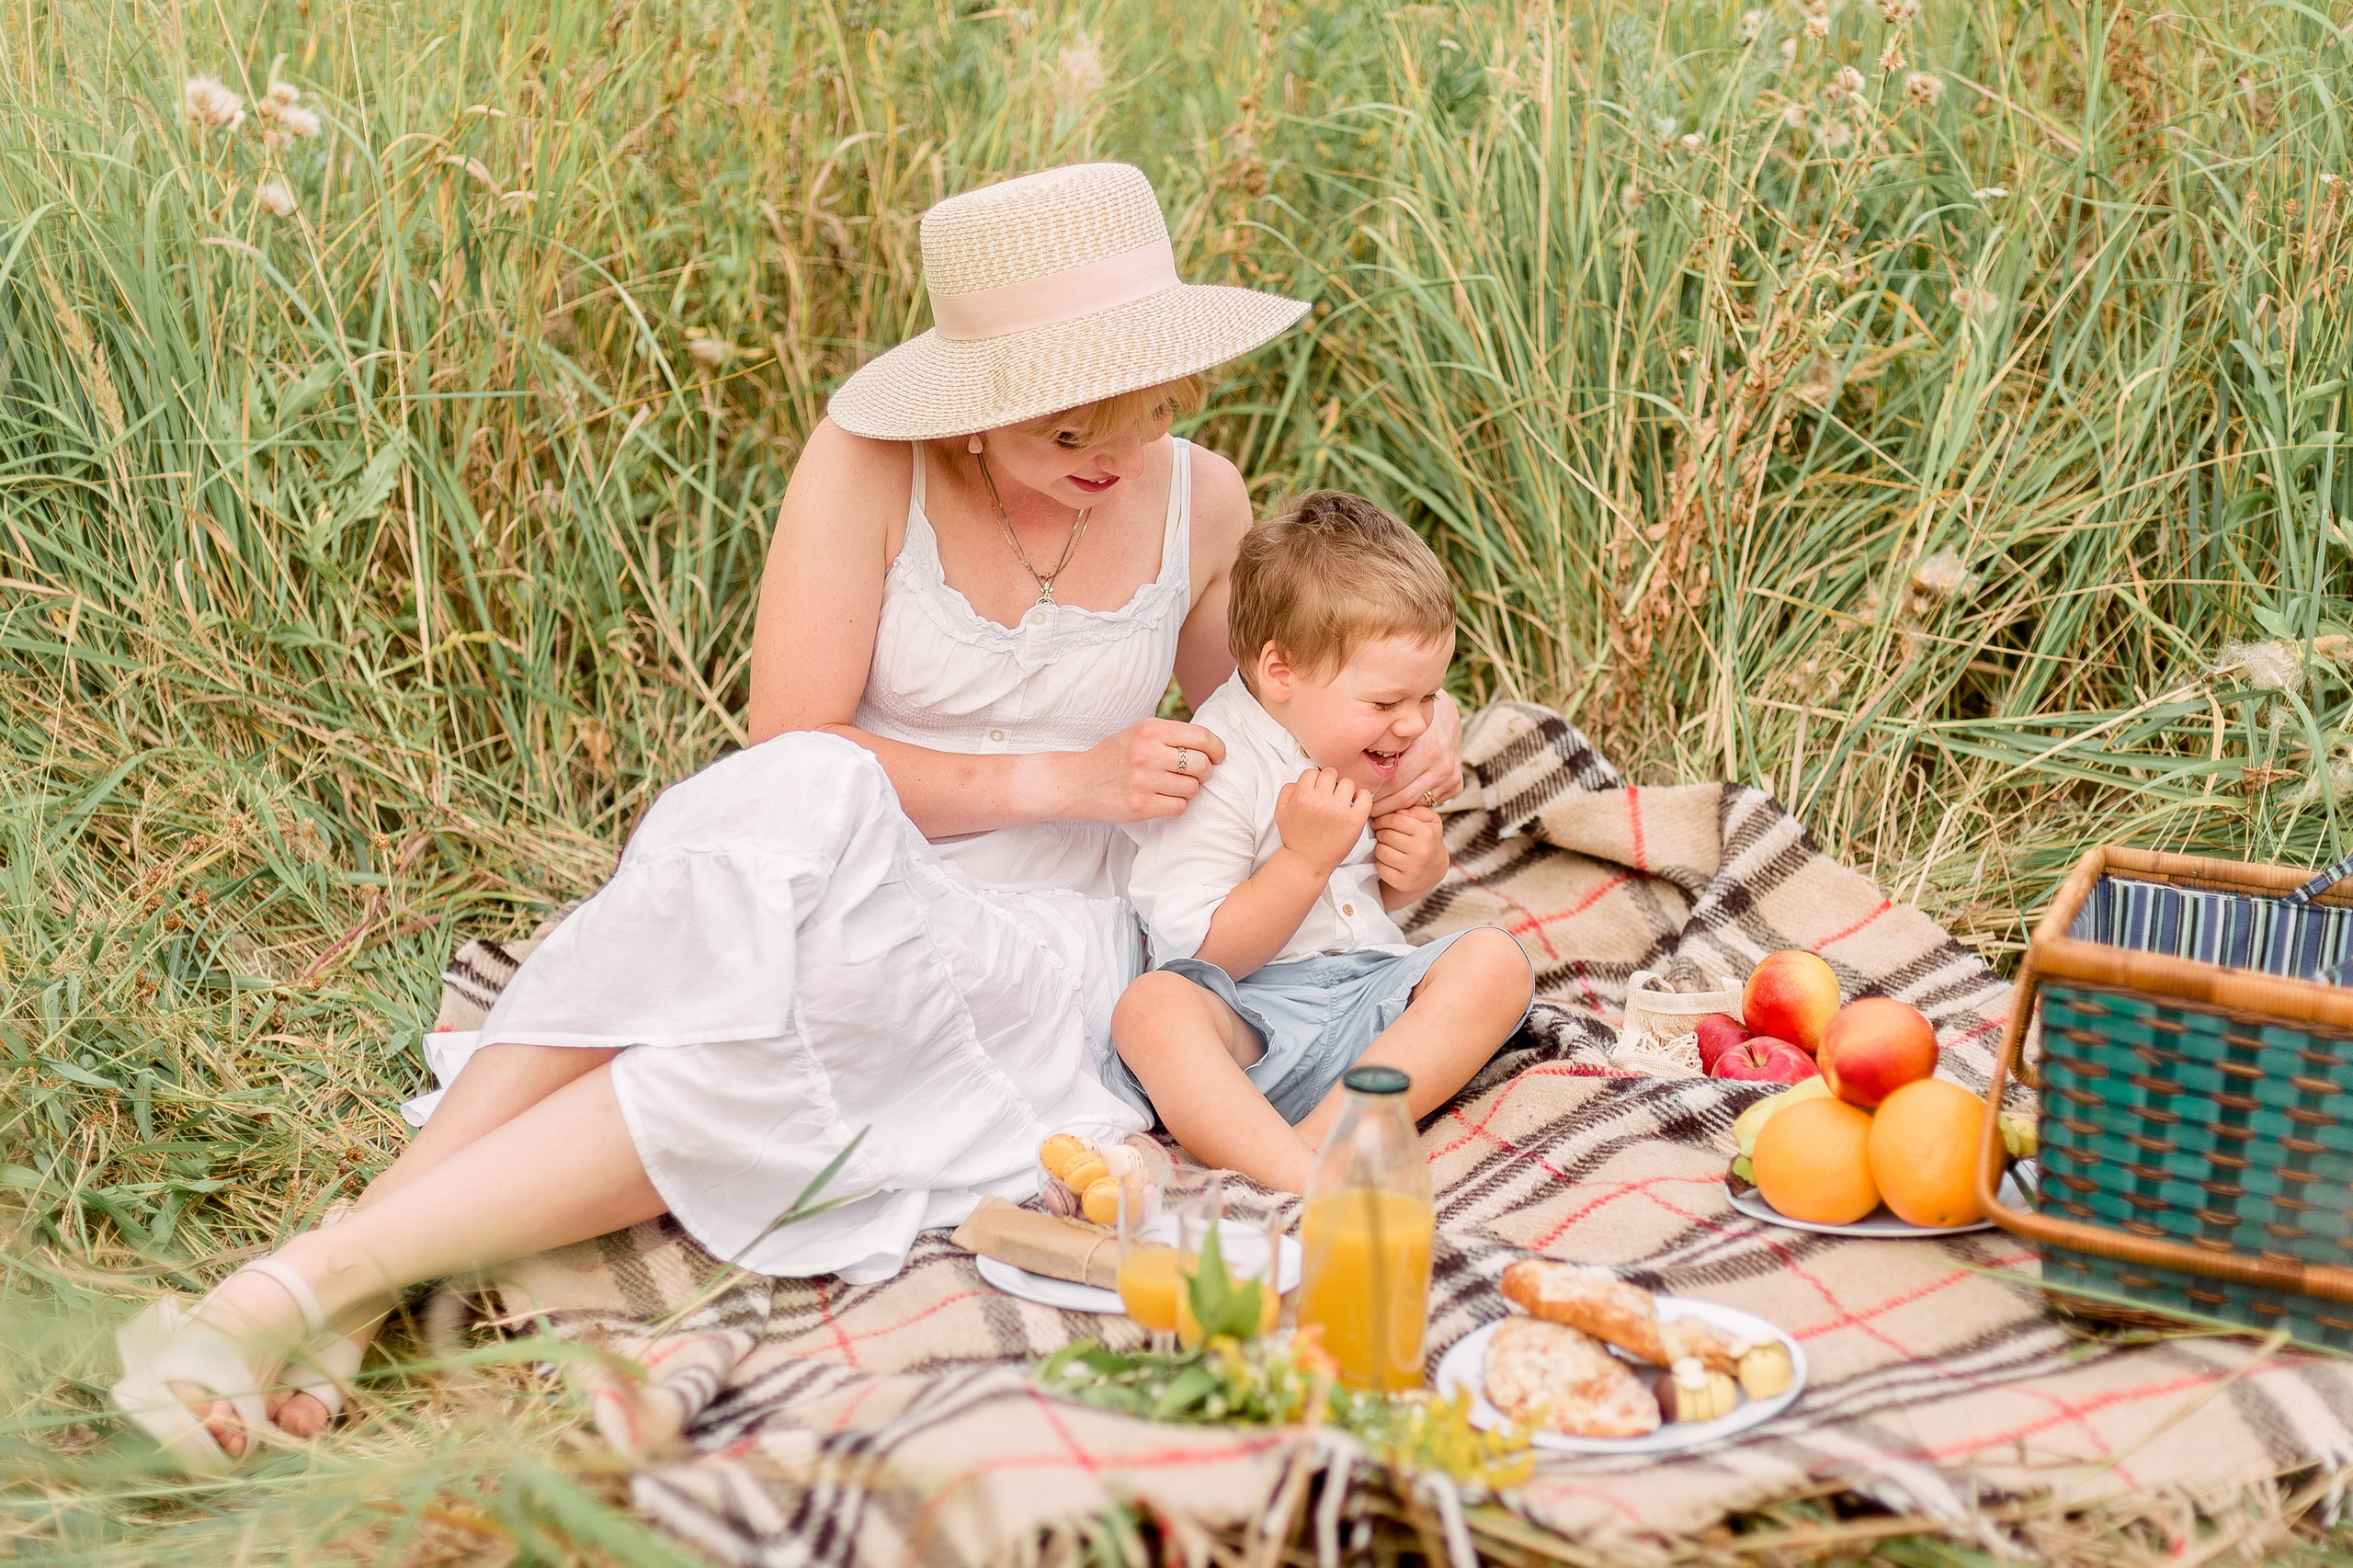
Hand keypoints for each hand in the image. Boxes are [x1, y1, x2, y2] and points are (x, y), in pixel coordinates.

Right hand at [1064, 718, 1226, 822]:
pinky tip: (1161, 799)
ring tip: (1170, 786)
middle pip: (1202, 765)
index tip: (1218, 755)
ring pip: (1192, 788)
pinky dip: (1175, 805)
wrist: (1077, 782)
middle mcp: (1147, 753)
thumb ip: (1170, 735)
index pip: (1202, 737)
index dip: (1217, 749)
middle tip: (1193, 774)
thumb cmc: (1113, 757)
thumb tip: (1211, 745)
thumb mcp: (1138, 733)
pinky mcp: (1140, 805)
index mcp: (1150, 730)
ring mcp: (1143, 781)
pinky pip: (1179, 807)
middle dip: (1204, 772)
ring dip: (1187, 790)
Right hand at [1274, 767, 1372, 874]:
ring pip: (1348, 783)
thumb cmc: (1295, 838)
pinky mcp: (1355, 820)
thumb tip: (1301, 780)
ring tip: (1340, 803)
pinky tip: (1355, 805)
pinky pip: (1365, 796)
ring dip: (1344, 791)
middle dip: (1329, 783)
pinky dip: (1362, 797)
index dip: (1315, 781)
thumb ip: (1287, 791)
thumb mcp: (1281, 812)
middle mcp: (1320, 801)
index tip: (1317, 791)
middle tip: (1329, 797)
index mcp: (1302, 797)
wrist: (1306, 862)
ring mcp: (1339, 810)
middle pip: (1330, 773)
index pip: (1312, 772)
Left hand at [1370, 691, 1465, 815]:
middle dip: (1382, 807)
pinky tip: (1398, 803)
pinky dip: (1413, 805)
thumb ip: (1384, 747)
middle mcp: (1443, 766)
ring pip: (1416, 803)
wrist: (1446, 716)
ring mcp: (1451, 777)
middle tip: (1366, 808)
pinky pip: (1429, 801)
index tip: (1361, 798)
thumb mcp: (1399, 727)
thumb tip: (1357, 770)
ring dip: (1396, 809)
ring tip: (1378, 809)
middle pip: (1404, 797)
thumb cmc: (1415, 720)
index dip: (1374, 794)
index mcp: (1429, 750)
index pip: (1394, 783)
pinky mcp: (1456, 784)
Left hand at [1372, 807, 1448, 898]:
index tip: (1379, 821)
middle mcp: (1421, 852)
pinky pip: (1381, 868)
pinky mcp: (1403, 882)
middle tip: (1384, 835)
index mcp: (1427, 834)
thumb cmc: (1428, 841)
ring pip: (1381, 851)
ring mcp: (1412, 869)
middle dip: (1381, 833)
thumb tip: (1398, 810)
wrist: (1434, 871)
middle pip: (1386, 835)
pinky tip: (1389, 861)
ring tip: (1388, 847)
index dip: (1383, 819)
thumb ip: (1416, 810)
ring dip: (1380, 848)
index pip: (1395, 820)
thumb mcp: (1430, 821)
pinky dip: (1381, 863)